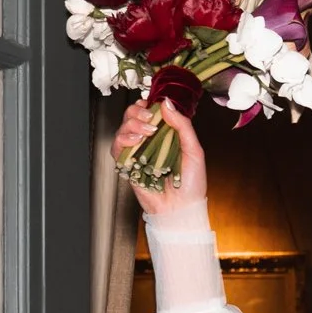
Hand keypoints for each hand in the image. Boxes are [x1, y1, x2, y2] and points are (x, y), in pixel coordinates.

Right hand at [111, 98, 208, 219]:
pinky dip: (123, 141)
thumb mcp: (194, 150)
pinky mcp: (128, 165)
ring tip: (145, 133)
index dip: (146, 105)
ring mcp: (138, 153)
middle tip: (148, 118)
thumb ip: (182, 125)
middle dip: (136, 112)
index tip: (150, 103)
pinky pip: (117, 148)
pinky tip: (135, 142)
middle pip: (132, 117)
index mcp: (165, 135)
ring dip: (131, 126)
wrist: (181, 209)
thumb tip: (166, 103)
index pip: (149, 113)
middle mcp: (150, 142)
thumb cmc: (191, 184)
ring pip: (123, 129)